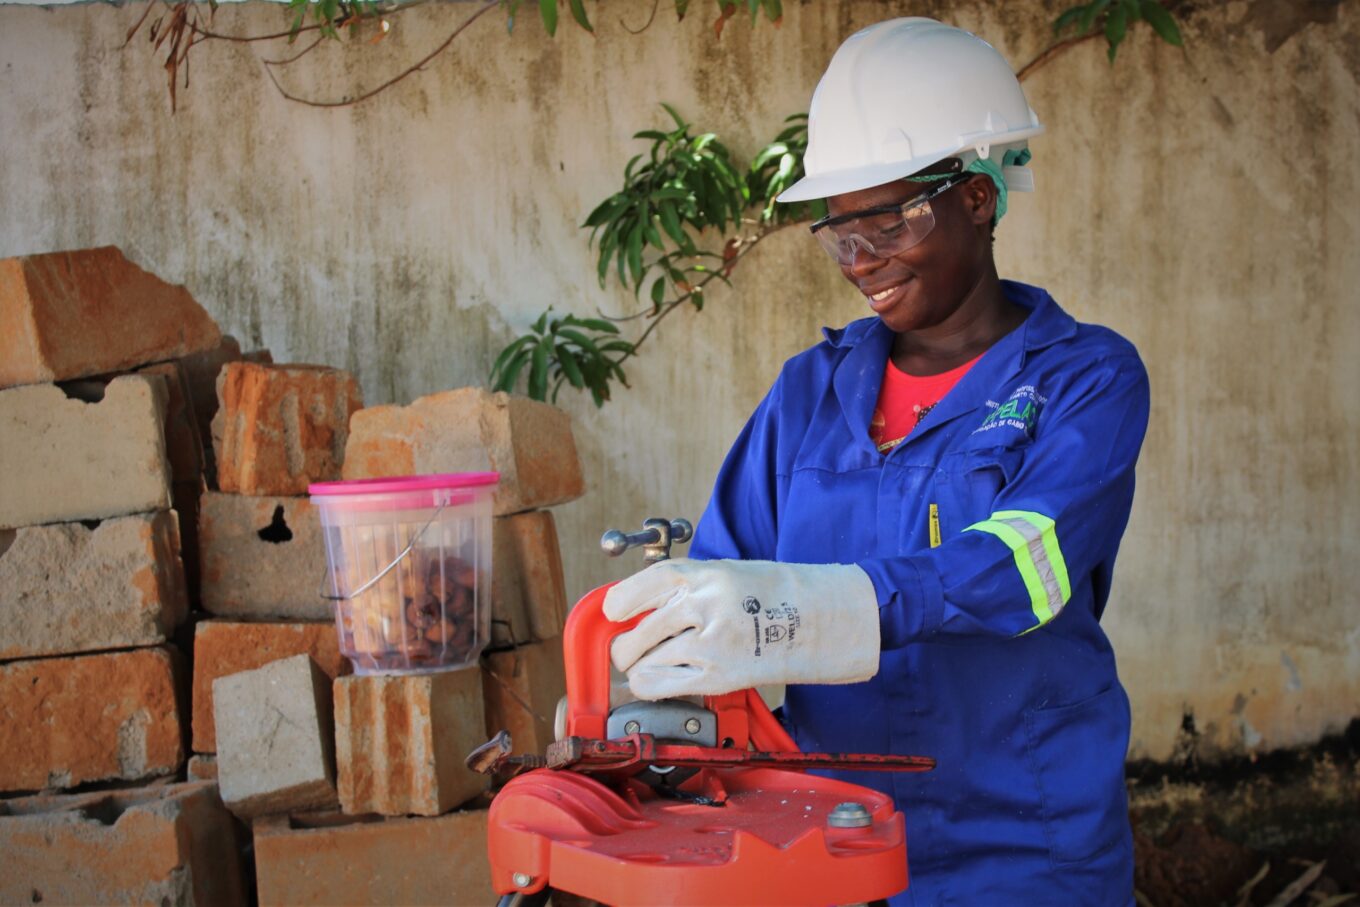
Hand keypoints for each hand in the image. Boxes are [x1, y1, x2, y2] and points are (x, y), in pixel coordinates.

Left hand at [602, 558, 880, 699]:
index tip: (616, 613)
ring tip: (653, 665)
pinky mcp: (717, 677)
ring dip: (640, 667)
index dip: (618, 605)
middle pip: (635, 634)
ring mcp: (708, 644)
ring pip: (641, 663)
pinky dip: (650, 686)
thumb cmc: (772, 593)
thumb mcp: (724, 572)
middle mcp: (701, 606)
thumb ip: (683, 587)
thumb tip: (637, 608)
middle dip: (627, 646)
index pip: (638, 589)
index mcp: (701, 574)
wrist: (818, 617)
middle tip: (634, 648)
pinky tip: (661, 681)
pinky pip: (657, 686)